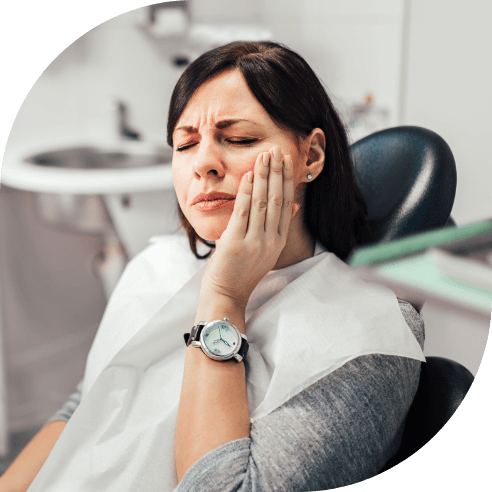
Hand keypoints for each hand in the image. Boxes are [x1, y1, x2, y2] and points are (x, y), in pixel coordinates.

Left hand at [201, 145, 299, 308]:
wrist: (227, 292)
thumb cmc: (243, 270)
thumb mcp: (267, 250)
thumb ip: (279, 226)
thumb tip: (294, 204)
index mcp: (278, 240)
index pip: (286, 204)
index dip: (287, 180)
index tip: (286, 160)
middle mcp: (270, 240)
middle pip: (277, 199)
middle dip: (277, 172)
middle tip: (276, 150)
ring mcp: (255, 242)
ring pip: (262, 203)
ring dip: (263, 177)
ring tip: (264, 156)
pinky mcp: (236, 243)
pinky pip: (243, 212)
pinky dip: (246, 191)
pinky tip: (249, 175)